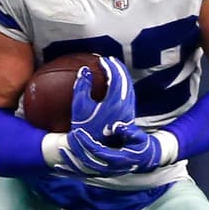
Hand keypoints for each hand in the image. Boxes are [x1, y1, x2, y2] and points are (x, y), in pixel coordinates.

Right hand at [50, 58, 137, 175]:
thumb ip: (82, 87)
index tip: (102, 60)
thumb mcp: (79, 107)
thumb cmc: (83, 129)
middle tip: (110, 61)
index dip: (110, 66)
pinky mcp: (127, 116)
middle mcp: (125, 106)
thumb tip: (85, 70)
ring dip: (122, 76)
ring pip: (129, 88)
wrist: (93, 150)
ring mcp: (127, 112)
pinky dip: (123, 86)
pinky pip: (128, 95)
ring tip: (114, 70)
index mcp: (115, 102)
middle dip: (118, 68)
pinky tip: (116, 86)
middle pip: (126, 80)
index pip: (117, 77)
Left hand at [66, 121, 167, 175]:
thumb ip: (129, 131)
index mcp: (117, 160)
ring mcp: (103, 173)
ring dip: (70, 162)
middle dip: (76, 149)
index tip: (77, 132)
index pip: (97, 151)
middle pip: (87, 161)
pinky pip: (82, 175)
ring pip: (83, 171)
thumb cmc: (141, 145)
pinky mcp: (99, 174)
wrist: (145, 159)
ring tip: (60, 151)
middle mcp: (109, 170)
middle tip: (68, 137)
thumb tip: (116, 127)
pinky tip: (58, 168)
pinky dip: (70, 172)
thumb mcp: (139, 137)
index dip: (86, 142)